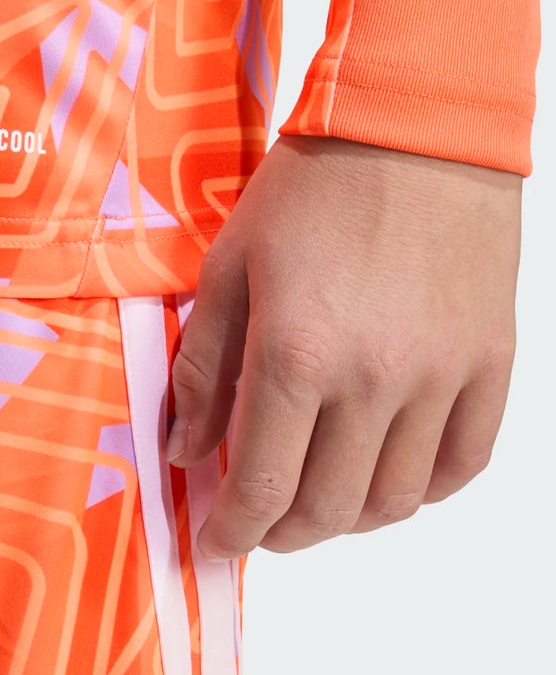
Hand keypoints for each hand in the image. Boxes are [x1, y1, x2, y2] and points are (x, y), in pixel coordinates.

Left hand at [168, 134, 520, 559]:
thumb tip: (183, 452)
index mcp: (295, 355)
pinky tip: (386, 477)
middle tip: (259, 524)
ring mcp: (441, 376)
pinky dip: (420, 490)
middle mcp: (373, 379)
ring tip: (317, 502)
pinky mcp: (490, 363)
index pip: (261, 484)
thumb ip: (201, 370)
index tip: (217, 546)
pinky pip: (462, 463)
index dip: (234, 532)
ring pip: (395, 500)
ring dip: (347, 519)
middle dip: (282, 533)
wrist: (416, 128)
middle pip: (327, 507)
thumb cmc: (310, 192)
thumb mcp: (227, 271)